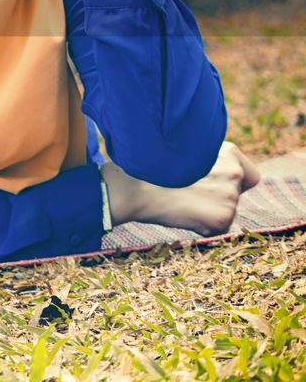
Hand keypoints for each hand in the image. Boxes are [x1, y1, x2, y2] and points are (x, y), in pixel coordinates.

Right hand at [101, 141, 260, 235]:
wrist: (133, 187)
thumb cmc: (150, 169)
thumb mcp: (183, 155)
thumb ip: (208, 163)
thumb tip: (214, 181)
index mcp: (228, 152)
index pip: (248, 174)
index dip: (230, 181)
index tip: (209, 183)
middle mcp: (235, 172)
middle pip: (237, 194)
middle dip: (217, 197)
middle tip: (187, 192)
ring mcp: (231, 196)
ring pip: (226, 211)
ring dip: (206, 211)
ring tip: (180, 201)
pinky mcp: (223, 217)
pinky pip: (216, 228)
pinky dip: (200, 226)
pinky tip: (181, 213)